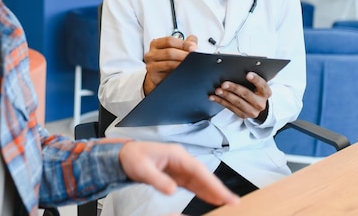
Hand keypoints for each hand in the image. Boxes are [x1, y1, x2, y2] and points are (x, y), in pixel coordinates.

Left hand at [119, 141, 238, 207]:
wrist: (123, 155)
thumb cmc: (132, 158)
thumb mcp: (142, 169)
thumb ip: (158, 179)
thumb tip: (173, 190)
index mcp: (176, 154)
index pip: (199, 170)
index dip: (213, 182)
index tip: (225, 194)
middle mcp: (181, 159)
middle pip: (204, 175)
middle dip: (218, 188)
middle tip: (233, 202)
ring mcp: (180, 167)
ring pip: (201, 180)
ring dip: (213, 190)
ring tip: (227, 202)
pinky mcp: (177, 174)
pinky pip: (193, 184)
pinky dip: (203, 191)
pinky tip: (212, 198)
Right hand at [143, 35, 197, 94]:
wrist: (162, 76)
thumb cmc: (170, 60)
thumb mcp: (177, 49)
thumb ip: (187, 42)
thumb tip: (193, 45)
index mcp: (155, 44)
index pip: (170, 41)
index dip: (183, 44)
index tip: (193, 48)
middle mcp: (151, 54)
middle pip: (169, 52)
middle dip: (184, 55)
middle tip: (194, 57)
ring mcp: (151, 66)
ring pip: (169, 64)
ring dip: (182, 64)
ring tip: (190, 64)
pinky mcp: (154, 77)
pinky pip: (168, 75)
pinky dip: (177, 73)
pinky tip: (183, 72)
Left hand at [209, 72, 271, 121]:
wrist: (257, 106)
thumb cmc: (256, 91)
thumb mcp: (258, 84)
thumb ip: (253, 77)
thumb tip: (247, 67)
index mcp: (266, 93)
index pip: (262, 85)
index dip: (255, 79)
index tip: (248, 74)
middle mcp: (260, 103)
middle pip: (246, 94)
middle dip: (234, 88)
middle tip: (224, 84)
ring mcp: (252, 111)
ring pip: (237, 102)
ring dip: (225, 95)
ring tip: (218, 90)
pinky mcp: (242, 115)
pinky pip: (230, 108)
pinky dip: (221, 101)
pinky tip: (214, 97)